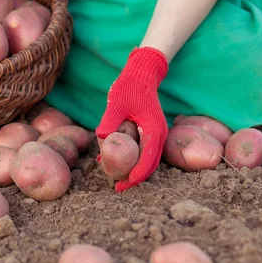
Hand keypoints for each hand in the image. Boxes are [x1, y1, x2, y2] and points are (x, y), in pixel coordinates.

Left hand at [96, 47, 168, 191]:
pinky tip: (113, 162)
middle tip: (118, 187)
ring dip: (134, 170)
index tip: (123, 184)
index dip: (136, 174)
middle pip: (150, 164)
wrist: (141, 74)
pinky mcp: (150, 131)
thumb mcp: (116, 103)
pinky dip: (132, 159)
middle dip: (135, 178)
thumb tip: (102, 138)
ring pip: (148, 159)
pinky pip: (144, 151)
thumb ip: (110, 120)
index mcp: (154, 130)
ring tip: (115, 178)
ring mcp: (156, 133)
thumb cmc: (129, 87)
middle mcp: (159, 134)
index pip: (148, 159)